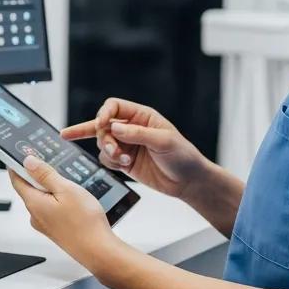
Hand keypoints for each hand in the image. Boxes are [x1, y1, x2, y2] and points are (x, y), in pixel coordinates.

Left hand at [9, 156, 123, 273]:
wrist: (100, 252)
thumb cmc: (85, 223)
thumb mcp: (66, 189)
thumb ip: (45, 174)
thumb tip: (28, 162)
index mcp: (33, 203)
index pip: (16, 179)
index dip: (17, 165)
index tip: (20, 154)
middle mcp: (35, 215)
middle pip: (29, 189)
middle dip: (37, 175)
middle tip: (48, 162)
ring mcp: (45, 225)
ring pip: (42, 199)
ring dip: (50, 188)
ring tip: (66, 181)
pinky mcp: (56, 230)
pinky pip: (51, 209)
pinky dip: (57, 200)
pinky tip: (72, 199)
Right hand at [61, 97, 208, 200]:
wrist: (188, 182)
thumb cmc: (183, 157)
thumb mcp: (164, 141)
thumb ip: (138, 133)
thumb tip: (114, 127)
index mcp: (142, 116)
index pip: (114, 106)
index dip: (104, 113)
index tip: (100, 124)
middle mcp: (131, 128)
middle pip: (103, 125)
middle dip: (104, 138)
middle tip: (113, 149)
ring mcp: (126, 145)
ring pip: (102, 142)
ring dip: (108, 151)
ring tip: (123, 159)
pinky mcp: (123, 160)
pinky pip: (106, 158)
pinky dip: (111, 162)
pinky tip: (124, 165)